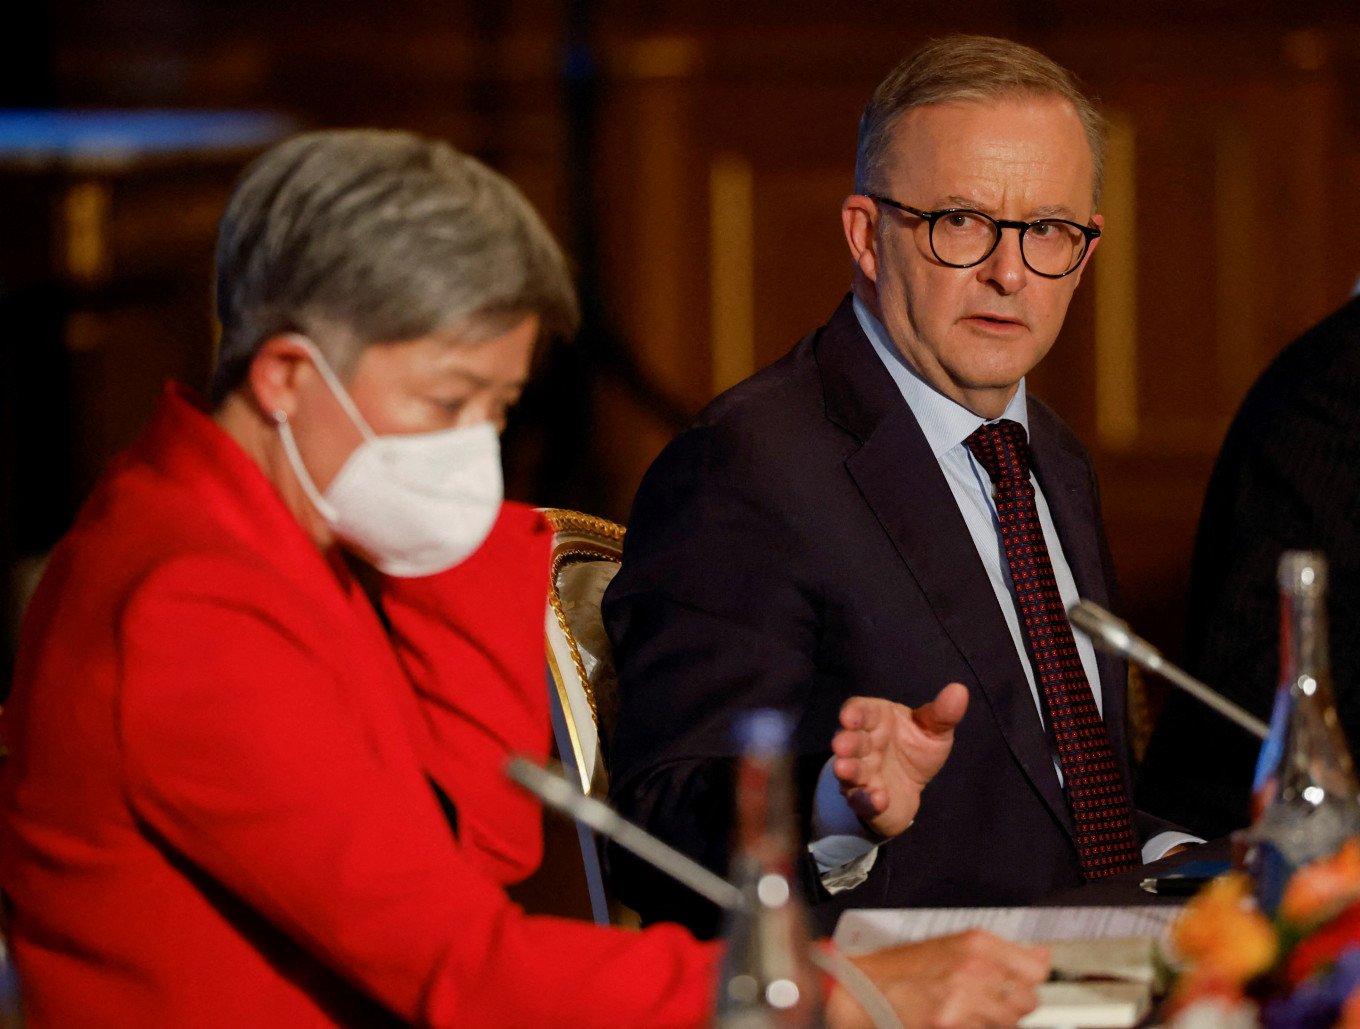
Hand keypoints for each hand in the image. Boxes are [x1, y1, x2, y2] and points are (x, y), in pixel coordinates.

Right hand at [826, 930, 1049, 1028]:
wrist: (863, 990)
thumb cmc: (900, 970)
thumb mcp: (951, 946)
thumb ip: (999, 953)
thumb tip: (1039, 957)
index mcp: (976, 943)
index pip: (1034, 967)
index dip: (1031, 978)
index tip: (1025, 982)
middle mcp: (975, 970)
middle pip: (1027, 1000)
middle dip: (1013, 1004)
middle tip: (991, 1001)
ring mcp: (965, 1002)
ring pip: (1009, 1023)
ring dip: (994, 1021)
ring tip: (970, 1013)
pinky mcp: (952, 1026)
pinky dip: (977, 1027)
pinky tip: (960, 1022)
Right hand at [830, 683, 968, 837]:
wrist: (909, 787)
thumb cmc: (915, 748)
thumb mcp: (933, 731)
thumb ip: (942, 714)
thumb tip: (959, 690)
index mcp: (876, 721)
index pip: (861, 712)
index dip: (853, 713)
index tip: (848, 716)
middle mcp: (862, 746)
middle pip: (850, 741)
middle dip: (846, 743)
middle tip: (842, 745)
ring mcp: (861, 775)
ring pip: (850, 772)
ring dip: (848, 771)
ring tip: (845, 770)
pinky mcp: (864, 801)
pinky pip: (862, 802)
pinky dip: (867, 801)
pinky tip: (880, 798)